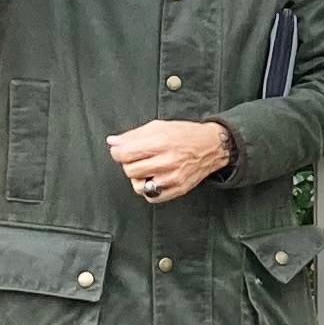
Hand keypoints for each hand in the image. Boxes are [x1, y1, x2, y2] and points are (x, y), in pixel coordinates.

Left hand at [106, 118, 232, 203]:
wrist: (211, 146)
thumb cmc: (184, 134)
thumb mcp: (158, 127)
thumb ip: (133, 135)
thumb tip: (112, 142)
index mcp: (160, 142)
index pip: (124, 154)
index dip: (118, 152)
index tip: (121, 151)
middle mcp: (167, 161)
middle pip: (130, 170)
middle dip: (129, 164)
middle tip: (138, 158)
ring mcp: (173, 178)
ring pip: (139, 186)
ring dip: (138, 178)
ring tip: (147, 169)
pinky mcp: (178, 189)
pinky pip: (152, 197)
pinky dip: (149, 189)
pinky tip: (155, 178)